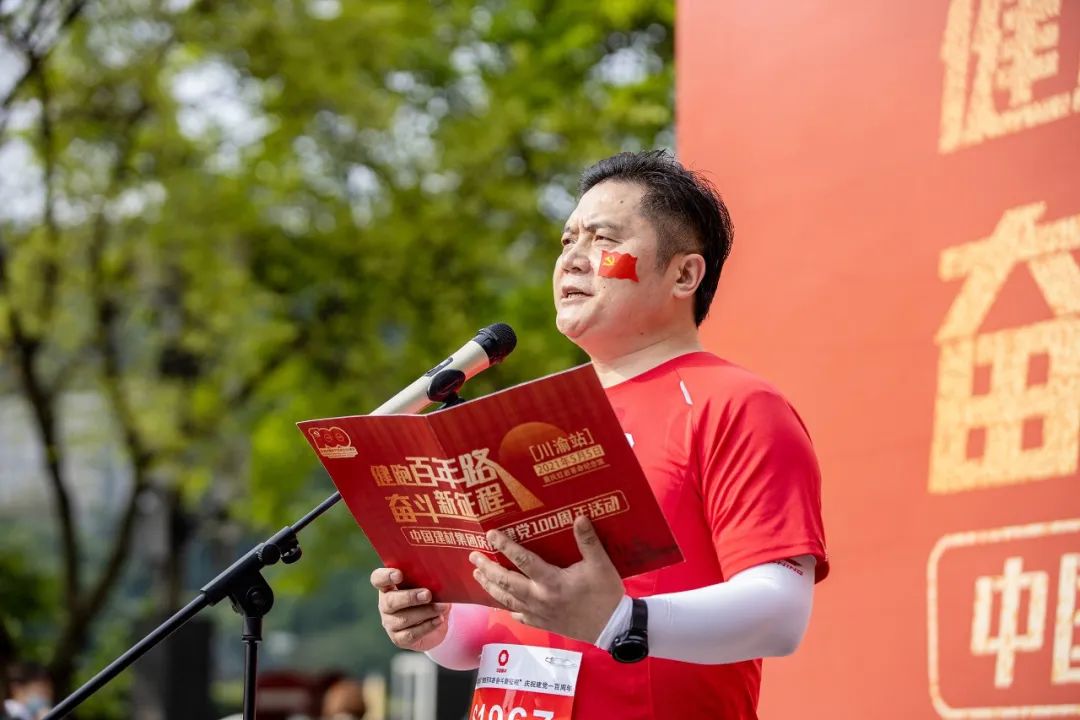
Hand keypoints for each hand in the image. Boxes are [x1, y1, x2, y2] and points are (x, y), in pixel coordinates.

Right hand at [370, 567, 450, 651]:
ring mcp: (390, 623)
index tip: (399, 574)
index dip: (385, 576)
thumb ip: (429, 579)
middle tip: (427, 595)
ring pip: (403, 619)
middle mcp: (386, 604)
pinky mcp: (399, 639)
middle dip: (410, 598)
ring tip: (441, 607)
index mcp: (389, 586)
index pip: (378, 579)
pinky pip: (411, 634)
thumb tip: (439, 577)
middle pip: (390, 601)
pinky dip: (427, 626)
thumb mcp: (430, 585)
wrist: (437, 620)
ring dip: (424, 612)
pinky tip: (439, 620)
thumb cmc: (431, 596)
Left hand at [470, 515, 624, 643]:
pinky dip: (506, 608)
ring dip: (490, 587)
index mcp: (551, 581)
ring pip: (506, 600)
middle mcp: (539, 598)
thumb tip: (579, 517)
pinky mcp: (542, 624)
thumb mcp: (600, 565)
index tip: (490, 535)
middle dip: (487, 568)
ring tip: (477, 576)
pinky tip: (500, 604)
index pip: (522, 560)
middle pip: (506, 582)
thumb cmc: (605, 595)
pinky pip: (518, 616)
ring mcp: (538, 613)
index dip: (505, 546)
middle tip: (473, 556)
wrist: (612, 629)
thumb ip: (588, 541)